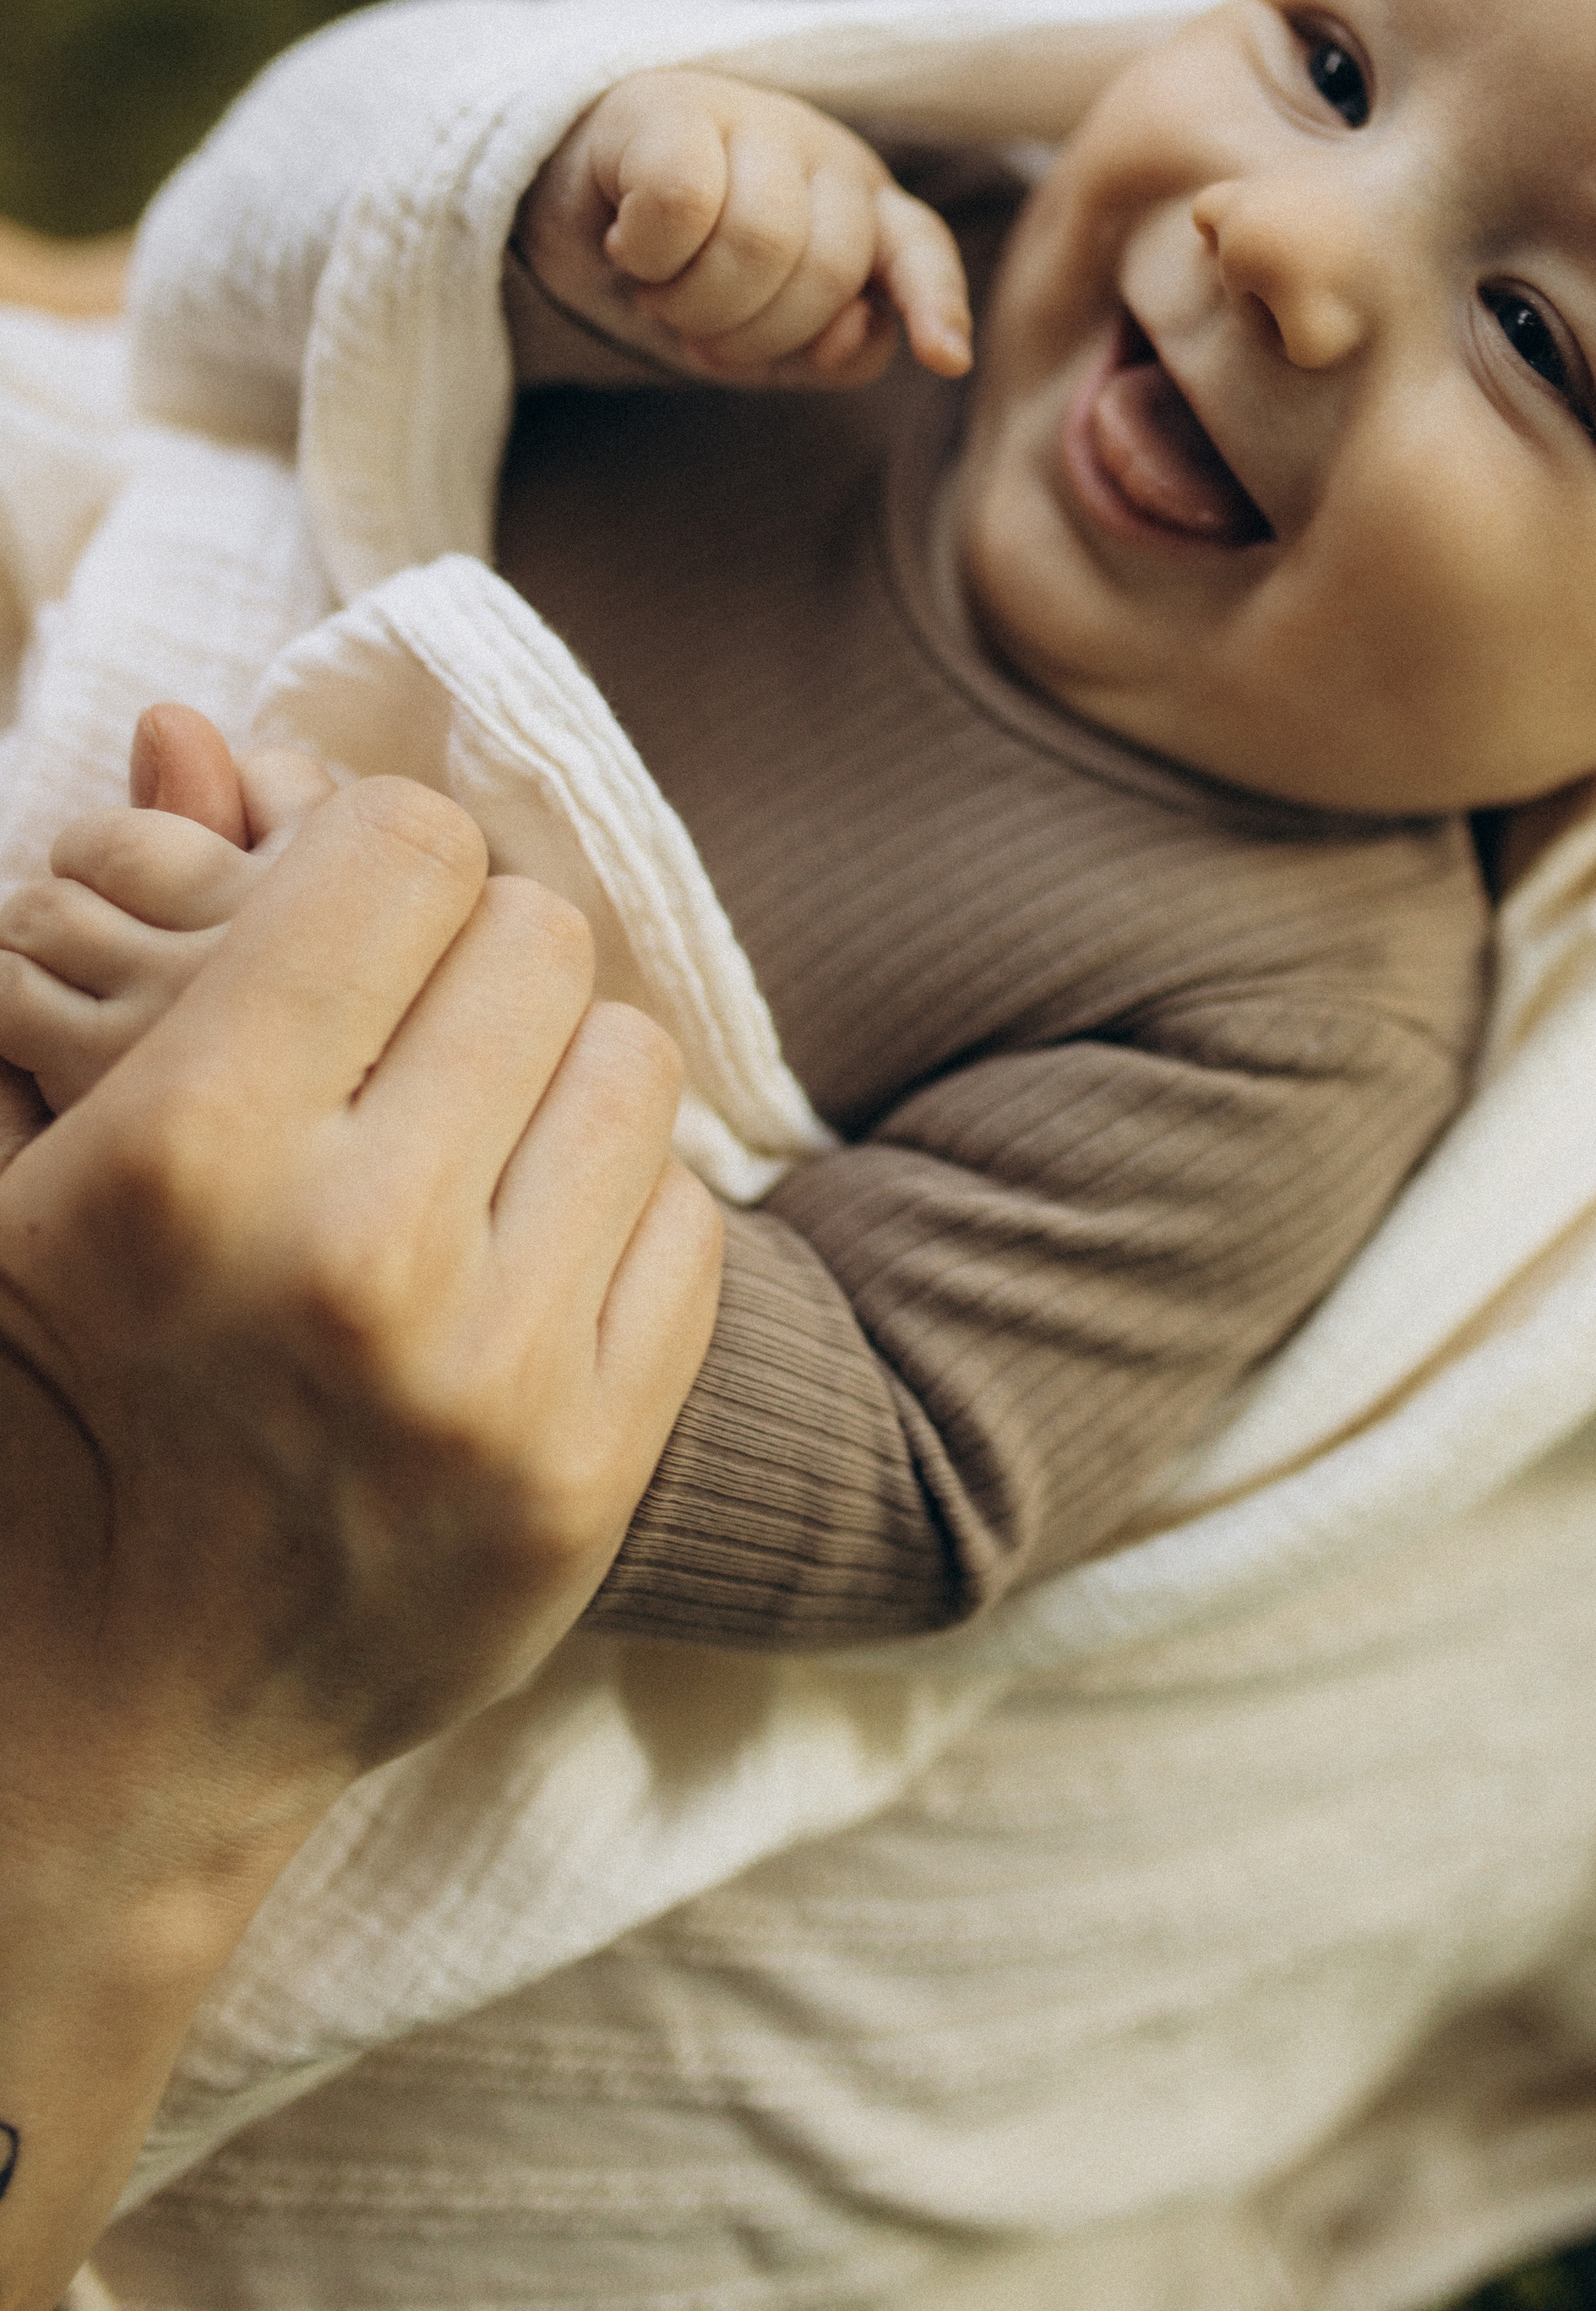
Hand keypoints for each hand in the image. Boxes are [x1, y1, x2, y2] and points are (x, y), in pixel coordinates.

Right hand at [0, 773, 721, 2302]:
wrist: (110, 1710)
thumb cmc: (55, 1382)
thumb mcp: (27, 1151)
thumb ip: (126, 924)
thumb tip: (202, 727)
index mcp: (181, 1159)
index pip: (403, 852)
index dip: (370, 865)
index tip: (338, 930)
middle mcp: (349, 1265)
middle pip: (534, 938)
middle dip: (464, 963)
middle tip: (396, 1046)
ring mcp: (489, 1383)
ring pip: (631, 1060)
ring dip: (550, 1077)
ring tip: (456, 1150)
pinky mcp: (590, 1472)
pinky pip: (687, 1216)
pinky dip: (609, 1213)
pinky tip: (507, 1264)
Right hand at [513, 67, 972, 387]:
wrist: (566, 217)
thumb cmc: (680, 282)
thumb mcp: (763, 338)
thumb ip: (828, 349)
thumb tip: (858, 329)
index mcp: (864, 213)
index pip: (920, 248)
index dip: (934, 303)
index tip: (944, 358)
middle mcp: (826, 155)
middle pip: (826, 268)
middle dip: (754, 333)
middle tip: (696, 330)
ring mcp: (756, 117)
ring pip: (760, 240)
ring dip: (693, 302)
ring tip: (659, 291)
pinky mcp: (674, 103)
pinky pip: (681, 204)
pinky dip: (646, 254)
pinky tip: (627, 245)